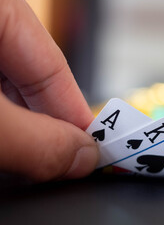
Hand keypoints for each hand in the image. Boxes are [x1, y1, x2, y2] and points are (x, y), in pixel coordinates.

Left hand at [0, 0, 97, 181]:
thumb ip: (32, 139)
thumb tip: (81, 158)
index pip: (52, 65)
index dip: (76, 114)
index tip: (92, 152)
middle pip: (28, 71)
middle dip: (45, 121)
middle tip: (61, 160)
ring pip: (3, 76)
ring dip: (16, 118)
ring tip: (26, 150)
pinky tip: (2, 130)